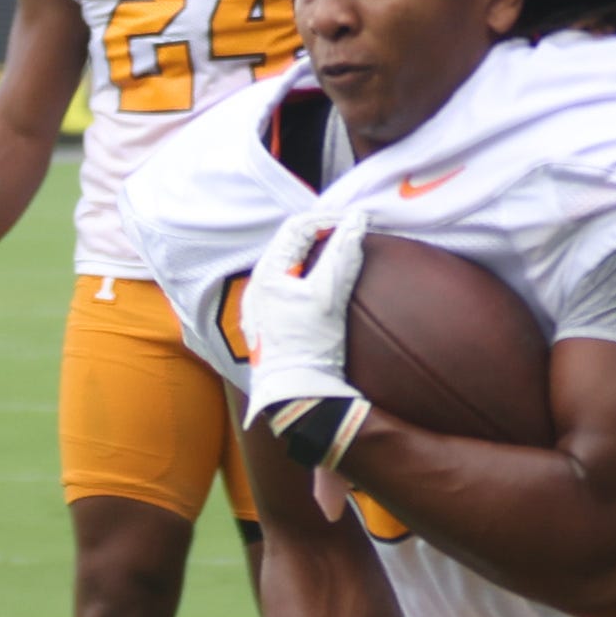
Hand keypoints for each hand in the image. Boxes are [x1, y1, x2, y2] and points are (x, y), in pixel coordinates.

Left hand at [241, 207, 367, 441]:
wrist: (296, 397)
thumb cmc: (310, 345)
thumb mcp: (329, 296)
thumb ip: (344, 254)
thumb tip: (358, 219)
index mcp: (266, 274)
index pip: (297, 227)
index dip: (329, 220)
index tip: (356, 223)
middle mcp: (256, 287)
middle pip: (290, 245)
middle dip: (321, 235)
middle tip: (350, 235)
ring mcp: (260, 307)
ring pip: (288, 266)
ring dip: (314, 257)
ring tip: (341, 257)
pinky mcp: (268, 325)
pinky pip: (287, 287)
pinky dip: (307, 277)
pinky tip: (323, 288)